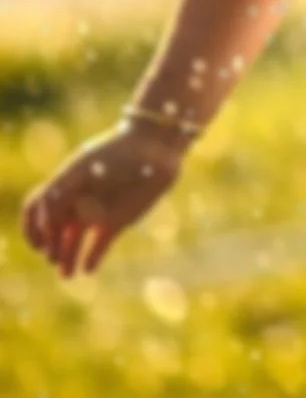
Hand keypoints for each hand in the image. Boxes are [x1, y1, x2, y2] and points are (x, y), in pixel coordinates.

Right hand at [21, 121, 190, 278]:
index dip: (32, 229)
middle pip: (55, 233)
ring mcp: (96, 213)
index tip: (39, 240)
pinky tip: (88, 269)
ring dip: (68, 259)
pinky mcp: (117, 222)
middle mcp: (77, 203)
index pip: (36, 212)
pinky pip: (99, 245)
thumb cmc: (114, 154)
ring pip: (74, 243)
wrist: (153, 150)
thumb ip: (56, 195)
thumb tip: (46, 225)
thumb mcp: (79, 171)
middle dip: (51, 248)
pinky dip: (93, 258)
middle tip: (54, 258)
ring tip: (67, 275)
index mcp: (64, 188)